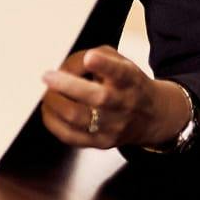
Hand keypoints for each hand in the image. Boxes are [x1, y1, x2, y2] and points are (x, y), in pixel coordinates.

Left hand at [41, 47, 190, 149]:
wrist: (152, 116)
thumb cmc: (128, 84)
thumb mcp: (120, 61)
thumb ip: (95, 56)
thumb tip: (64, 67)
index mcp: (129, 80)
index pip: (120, 72)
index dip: (104, 65)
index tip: (90, 57)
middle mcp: (123, 104)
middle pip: (96, 98)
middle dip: (66, 85)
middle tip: (48, 76)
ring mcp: (113, 126)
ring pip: (77, 118)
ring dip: (54, 102)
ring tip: (47, 92)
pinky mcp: (101, 142)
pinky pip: (69, 135)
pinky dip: (52, 120)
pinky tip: (50, 110)